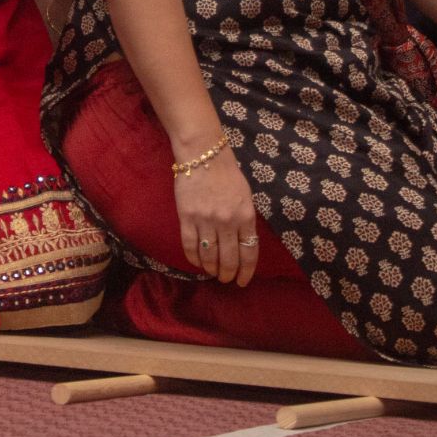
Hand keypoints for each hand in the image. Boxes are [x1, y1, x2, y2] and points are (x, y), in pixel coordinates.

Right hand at [174, 142, 258, 285]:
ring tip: (211, 272)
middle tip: (224, 279)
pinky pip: (190, 246)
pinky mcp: (187, 217)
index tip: (242, 281)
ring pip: (209, 256)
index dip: (246, 271)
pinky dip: (193, 259)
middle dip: (227, 274)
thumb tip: (242, 244)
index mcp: (246, 216)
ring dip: (211, 269)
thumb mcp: (246, 197)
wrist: (203, 155)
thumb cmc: (227, 174)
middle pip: (228, 259)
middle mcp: (227, 221)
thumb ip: (245, 220)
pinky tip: (197, 262)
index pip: (249, 253)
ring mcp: (206, 220)